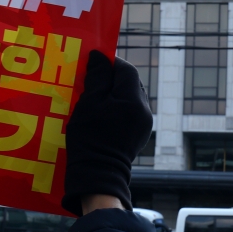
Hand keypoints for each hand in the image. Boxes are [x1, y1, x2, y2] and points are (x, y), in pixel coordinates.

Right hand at [62, 51, 151, 215]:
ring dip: (113, 93)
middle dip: (111, 78)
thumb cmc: (90, 138)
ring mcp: (143, 124)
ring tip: (94, 97)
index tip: (93, 61)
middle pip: (130, 83)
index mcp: (133, 100)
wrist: (98, 175)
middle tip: (91, 79)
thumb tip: (100, 56)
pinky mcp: (139, 135)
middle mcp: (144, 110)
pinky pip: (129, 113)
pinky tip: (101, 114)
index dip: (110, 62)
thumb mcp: (89, 104)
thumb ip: (96, 78)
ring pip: (130, 98)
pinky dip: (117, 108)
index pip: (126, 69)